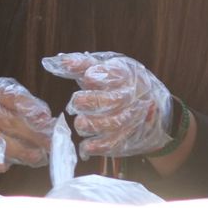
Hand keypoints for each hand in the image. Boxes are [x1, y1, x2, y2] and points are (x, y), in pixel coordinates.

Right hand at [0, 78, 52, 171]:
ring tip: (38, 156)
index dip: (32, 109)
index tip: (47, 118)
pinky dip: (3, 162)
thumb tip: (45, 117)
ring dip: (23, 152)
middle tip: (50, 143)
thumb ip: (24, 102)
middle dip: (35, 135)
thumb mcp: (3, 96)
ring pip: (3, 143)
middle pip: (12, 123)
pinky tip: (14, 162)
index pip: (15, 99)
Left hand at [43, 52, 171, 158]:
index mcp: (126, 75)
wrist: (151, 107)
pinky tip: (86, 145)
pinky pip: (114, 144)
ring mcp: (132, 117)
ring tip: (80, 123)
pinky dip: (97, 146)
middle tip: (76, 102)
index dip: (99, 76)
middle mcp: (132, 96)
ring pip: (114, 123)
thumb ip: (82, 65)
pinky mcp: (129, 137)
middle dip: (91, 101)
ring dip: (92, 125)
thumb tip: (57, 61)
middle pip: (114, 100)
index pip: (114, 74)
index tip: (87, 77)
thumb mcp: (105, 70)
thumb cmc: (118, 85)